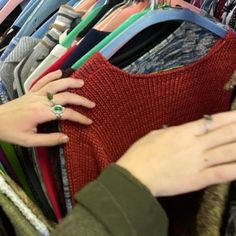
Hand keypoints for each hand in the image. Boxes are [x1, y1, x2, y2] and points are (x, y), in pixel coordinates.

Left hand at [0, 70, 94, 146]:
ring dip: (70, 83)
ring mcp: (36, 94)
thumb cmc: (11, 132)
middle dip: (81, 101)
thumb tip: (67, 138)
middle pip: (65, 97)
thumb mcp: (29, 141)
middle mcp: (41, 100)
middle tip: (92, 104)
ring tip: (82, 83)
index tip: (89, 122)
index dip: (79, 117)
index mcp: (42, 113)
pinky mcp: (31, 92)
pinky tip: (60, 72)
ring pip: (56, 85)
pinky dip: (52, 75)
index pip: (66, 114)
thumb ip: (49, 140)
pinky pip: (42, 81)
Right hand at [117, 111, 235, 196]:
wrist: (134, 176)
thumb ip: (172, 132)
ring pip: (226, 153)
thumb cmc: (140, 154)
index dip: (229, 118)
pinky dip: (234, 170)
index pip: (211, 122)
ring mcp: (196, 163)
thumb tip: (184, 130)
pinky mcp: (196, 180)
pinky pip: (220, 174)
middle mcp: (193, 146)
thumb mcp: (154, 135)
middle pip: (223, 135)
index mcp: (182, 133)